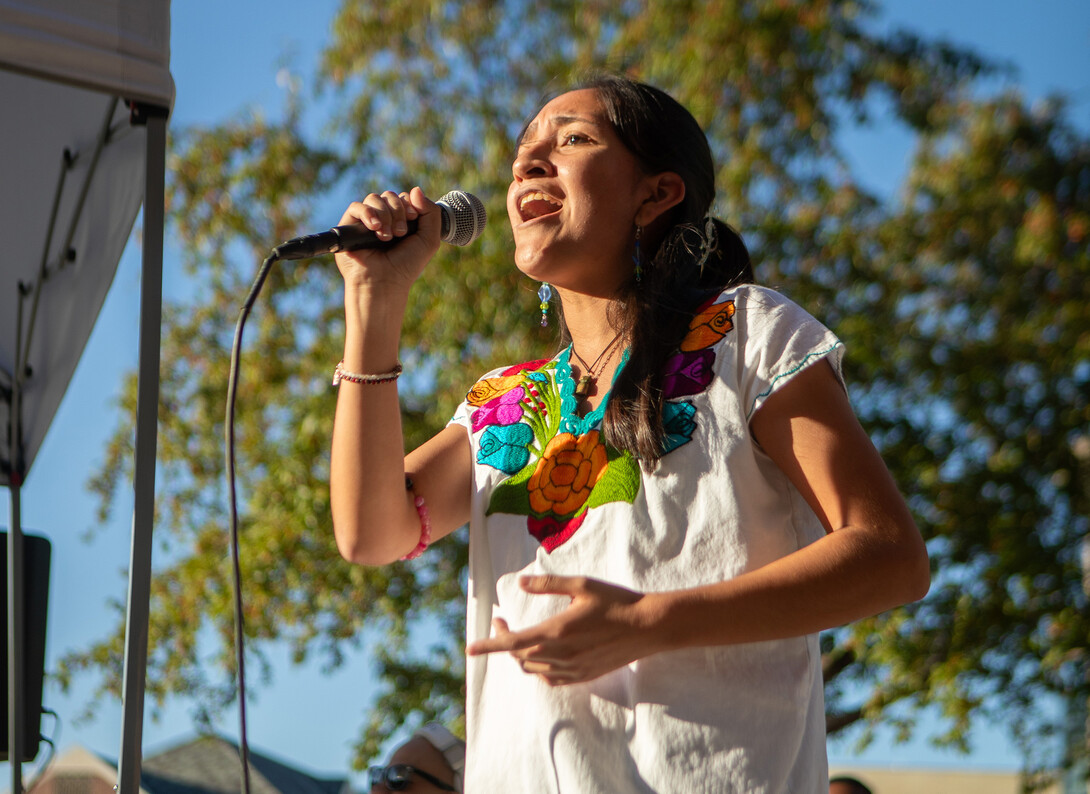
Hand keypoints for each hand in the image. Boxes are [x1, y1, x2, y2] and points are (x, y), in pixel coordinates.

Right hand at [333, 186, 441, 291]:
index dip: (409, 204)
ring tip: (386, 236)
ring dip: (385, 214)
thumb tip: (415, 189)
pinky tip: (374, 228)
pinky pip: (356, 206)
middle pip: (390, 195)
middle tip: (400, 233)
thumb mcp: (429, 240)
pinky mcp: (350, 226)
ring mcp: (366, 222)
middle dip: (398, 211)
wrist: (384, 283)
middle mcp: (384, 219)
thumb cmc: (406, 265)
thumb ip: (431, 213)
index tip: (412, 218)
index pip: (404, 198)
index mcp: (401, 220)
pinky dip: (367, 213)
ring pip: (374, 198)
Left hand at [466, 575, 661, 685]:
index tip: (470, 648)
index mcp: (557, 632)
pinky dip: (538, 670)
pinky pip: (551, 680)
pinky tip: (541, 657)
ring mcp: (573, 670)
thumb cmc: (616, 601)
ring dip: (520, 656)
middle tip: (503, 621)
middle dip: (504, 641)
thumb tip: (519, 583)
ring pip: (533, 670)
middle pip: (519, 657)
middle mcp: (562, 655)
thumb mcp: (582, 584)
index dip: (489, 645)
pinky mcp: (584, 676)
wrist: (648, 627)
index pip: (513, 643)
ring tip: (519, 636)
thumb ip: (548, 584)